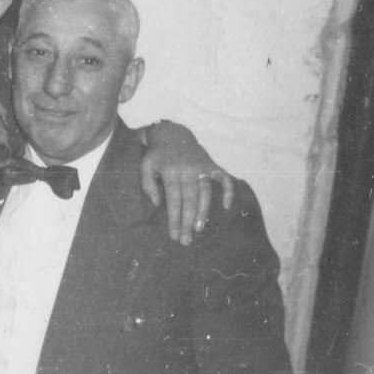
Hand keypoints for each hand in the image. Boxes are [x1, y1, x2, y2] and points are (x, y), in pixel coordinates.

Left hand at [139, 121, 235, 245]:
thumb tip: (156, 204)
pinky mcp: (211, 164)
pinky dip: (228, 190)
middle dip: (188, 221)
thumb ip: (147, 184)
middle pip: (189, 199)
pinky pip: (224, 177)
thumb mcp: (145, 166)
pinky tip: (227, 206)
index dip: (174, 218)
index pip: (173, 200)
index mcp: (170, 171)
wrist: (172, 133)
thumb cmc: (156, 154)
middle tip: (186, 240)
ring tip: (199, 229)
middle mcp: (188, 169)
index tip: (174, 235)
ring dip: (204, 211)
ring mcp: (201, 166)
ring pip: (206, 192)